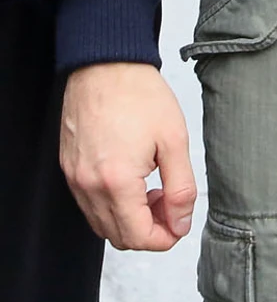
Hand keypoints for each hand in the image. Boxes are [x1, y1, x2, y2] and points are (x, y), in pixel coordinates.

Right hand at [61, 63, 196, 250]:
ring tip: (152, 187)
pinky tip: (131, 177)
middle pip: (119, 237)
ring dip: (130, 218)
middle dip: (149, 229)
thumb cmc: (138, 93)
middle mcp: (89, 186)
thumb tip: (180, 224)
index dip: (165, 238)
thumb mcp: (174, 139)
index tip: (179, 222)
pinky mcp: (69, 168)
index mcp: (116, 182)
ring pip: (102, 224)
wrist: (106, 63)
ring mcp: (75, 179)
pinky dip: (112, 204)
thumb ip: (181, 189)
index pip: (138, 238)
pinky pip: (90, 204)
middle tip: (168, 201)